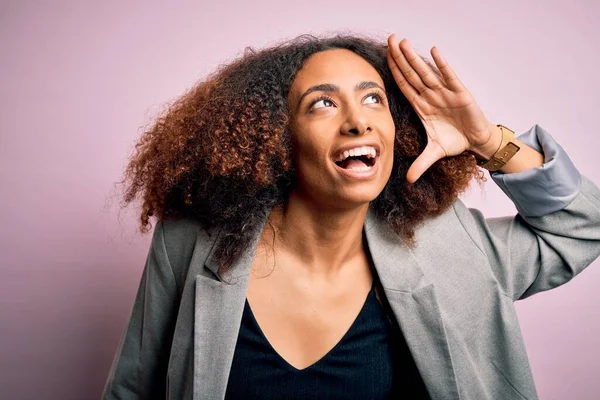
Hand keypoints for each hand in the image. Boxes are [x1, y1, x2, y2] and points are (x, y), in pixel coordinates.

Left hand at [386, 34, 499, 182]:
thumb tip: (408, 181)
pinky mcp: (460, 92)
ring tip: (403, 42)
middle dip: (400, 57)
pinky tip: (433, 52)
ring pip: (426, 72)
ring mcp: (444, 92)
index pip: (403, 85)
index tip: (383, 57)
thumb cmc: (455, 140)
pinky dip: (441, 64)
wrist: (476, 141)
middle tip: (389, 40)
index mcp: (421, 105)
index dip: (393, 71)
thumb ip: (420, 164)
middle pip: (411, 74)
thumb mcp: (434, 153)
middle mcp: (430, 95)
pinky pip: (449, 76)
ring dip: (414, 58)